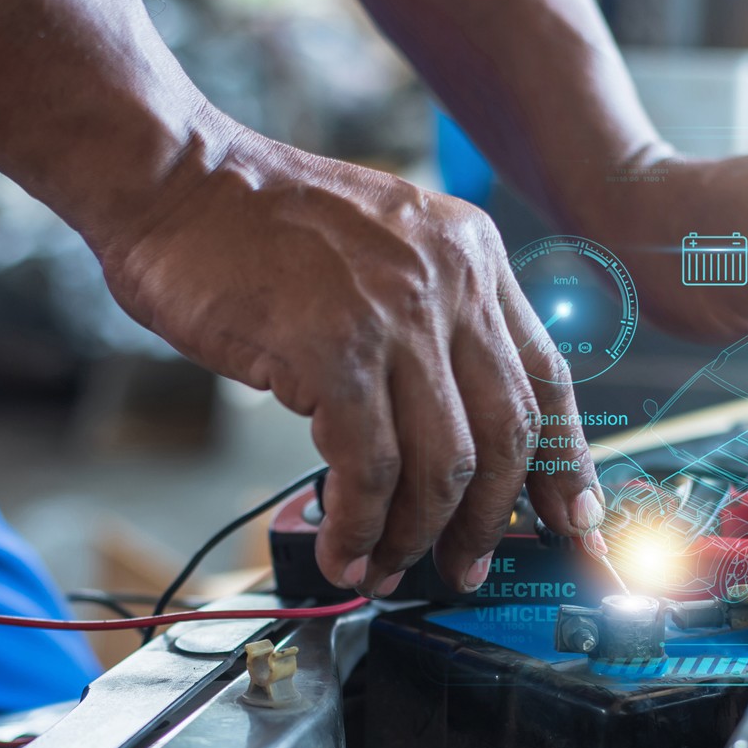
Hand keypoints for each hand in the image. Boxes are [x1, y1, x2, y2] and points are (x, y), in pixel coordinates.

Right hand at [101, 126, 604, 594]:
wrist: (172, 179)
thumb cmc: (252, 225)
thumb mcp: (379, 252)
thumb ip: (423, 323)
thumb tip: (439, 430)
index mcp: (473, 255)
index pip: (547, 376)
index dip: (566, 462)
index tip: (574, 521)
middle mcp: (451, 280)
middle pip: (508, 432)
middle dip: (490, 520)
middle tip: (466, 568)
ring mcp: (397, 314)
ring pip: (445, 463)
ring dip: (414, 536)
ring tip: (381, 568)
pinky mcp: (335, 349)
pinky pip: (370, 468)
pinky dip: (359, 525)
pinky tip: (340, 548)